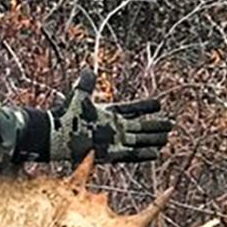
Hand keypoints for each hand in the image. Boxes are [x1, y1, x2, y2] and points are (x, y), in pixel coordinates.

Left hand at [48, 69, 172, 163]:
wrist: (56, 136)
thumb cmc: (66, 117)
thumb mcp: (79, 97)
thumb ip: (86, 85)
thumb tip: (88, 71)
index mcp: (108, 113)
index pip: (131, 109)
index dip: (144, 107)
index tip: (159, 104)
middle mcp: (113, 128)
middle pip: (139, 127)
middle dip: (154, 125)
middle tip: (170, 124)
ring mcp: (112, 141)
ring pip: (137, 141)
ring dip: (152, 140)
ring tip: (166, 139)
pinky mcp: (109, 154)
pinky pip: (130, 155)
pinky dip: (142, 155)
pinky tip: (156, 154)